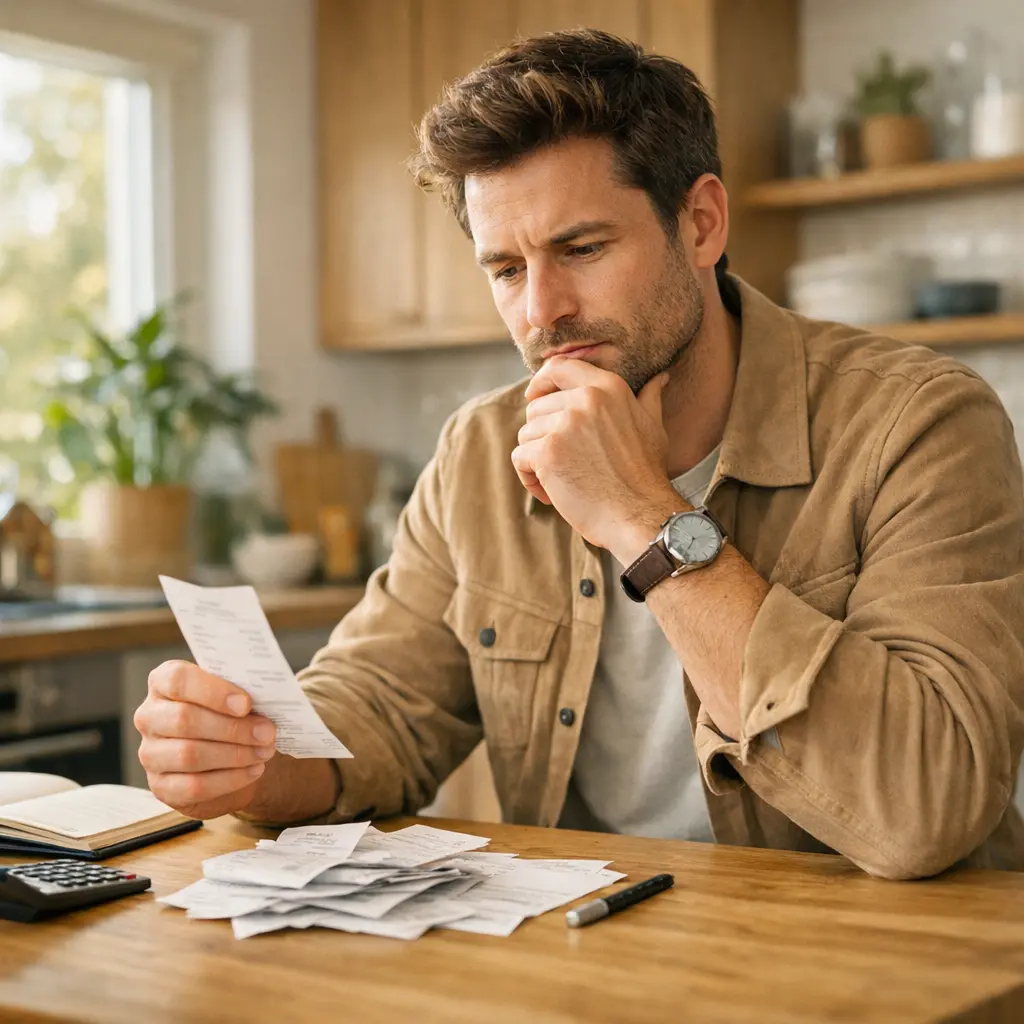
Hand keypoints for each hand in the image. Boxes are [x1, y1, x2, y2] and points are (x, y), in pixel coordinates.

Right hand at [133, 660, 276, 818]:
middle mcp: (149, 716)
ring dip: (235, 754)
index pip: (177, 680)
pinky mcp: (161, 786)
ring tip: (264, 752)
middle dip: (232, 728)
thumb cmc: (230, 715)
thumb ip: (243, 692)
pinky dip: (230, 779)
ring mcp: (150, 753)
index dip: (213, 692)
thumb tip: (271, 695)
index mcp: (163, 683)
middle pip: (184, 719)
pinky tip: (253, 770)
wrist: (226, 756)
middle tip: (267, 733)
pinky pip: (194, 786)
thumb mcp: (234, 696)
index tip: (246, 703)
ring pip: (189, 755)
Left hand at [512, 357, 681, 557]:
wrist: (640, 515)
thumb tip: (661, 377)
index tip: (535, 398)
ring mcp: (565, 424)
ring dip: (536, 459)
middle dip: (542, 436)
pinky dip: (529, 478)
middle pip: (536, 407)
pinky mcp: (547, 451)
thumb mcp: (652, 426)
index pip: (559, 367)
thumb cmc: (645, 476)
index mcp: (608, 388)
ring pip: (526, 434)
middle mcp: (585, 399)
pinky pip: (520, 457)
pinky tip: (550, 493)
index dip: (540, 382)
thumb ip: (648, 397)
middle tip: (563, 462)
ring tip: (560, 480)